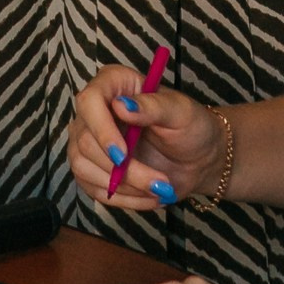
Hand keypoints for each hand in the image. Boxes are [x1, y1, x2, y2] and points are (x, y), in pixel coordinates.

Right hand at [68, 67, 223, 212]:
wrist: (198, 159)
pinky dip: (124, 199)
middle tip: (160, 181)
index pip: (89, 101)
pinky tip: (149, 197)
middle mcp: (95, 111)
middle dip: (124, 170)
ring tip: (159, 189)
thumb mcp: (181, 113)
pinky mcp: (92, 169)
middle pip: (85, 141)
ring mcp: (90, 141)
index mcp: (114, 84)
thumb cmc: (191, 127)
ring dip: (124, 187)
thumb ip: (153, 106)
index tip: (122, 154)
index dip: (101, 130)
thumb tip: (122, 105)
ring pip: (84, 168)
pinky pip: (94, 189)